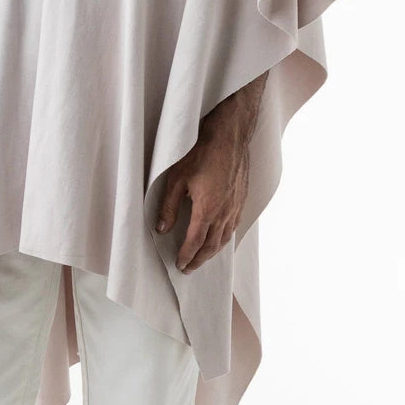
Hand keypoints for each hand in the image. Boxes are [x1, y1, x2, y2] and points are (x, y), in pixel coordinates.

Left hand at [155, 130, 248, 273]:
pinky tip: (221, 236)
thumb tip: (162, 229)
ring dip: (213, 251)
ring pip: (225, 237)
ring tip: (203, 257)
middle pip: (212, 245)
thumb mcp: (176, 178)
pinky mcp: (242, 198)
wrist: (229, 136)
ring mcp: (236, 206)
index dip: (187, 256)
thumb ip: (169, 206)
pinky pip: (234, 225)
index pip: (195, 242)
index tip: (180, 265)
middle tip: (189, 268)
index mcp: (207, 210)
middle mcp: (225, 212)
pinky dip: (225, 237)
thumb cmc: (201, 153)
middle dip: (199, 259)